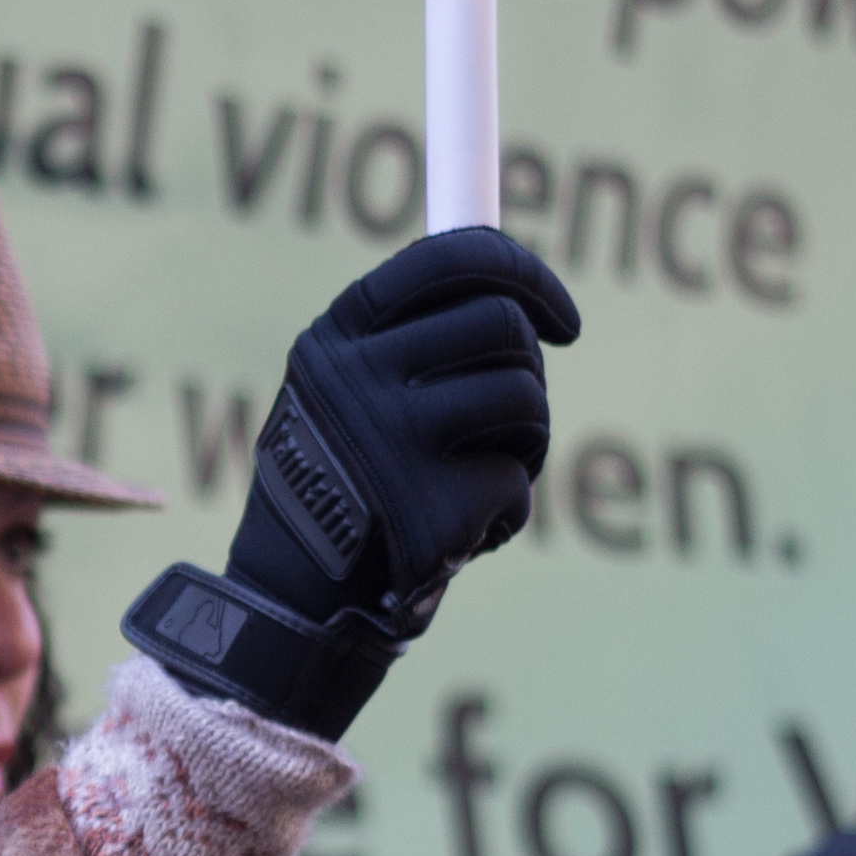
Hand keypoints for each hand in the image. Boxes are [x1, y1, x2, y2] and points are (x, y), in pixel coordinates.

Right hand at [120, 226, 581, 737]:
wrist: (293, 598)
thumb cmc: (339, 484)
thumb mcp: (344, 390)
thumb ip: (411, 338)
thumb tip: (523, 296)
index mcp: (336, 335)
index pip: (452, 257)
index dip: (524, 274)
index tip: (562, 319)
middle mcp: (358, 377)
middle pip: (504, 325)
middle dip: (527, 372)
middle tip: (510, 419)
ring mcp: (394, 442)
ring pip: (525, 399)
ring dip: (524, 442)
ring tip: (478, 477)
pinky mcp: (431, 510)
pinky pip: (516, 482)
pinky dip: (505, 511)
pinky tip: (459, 535)